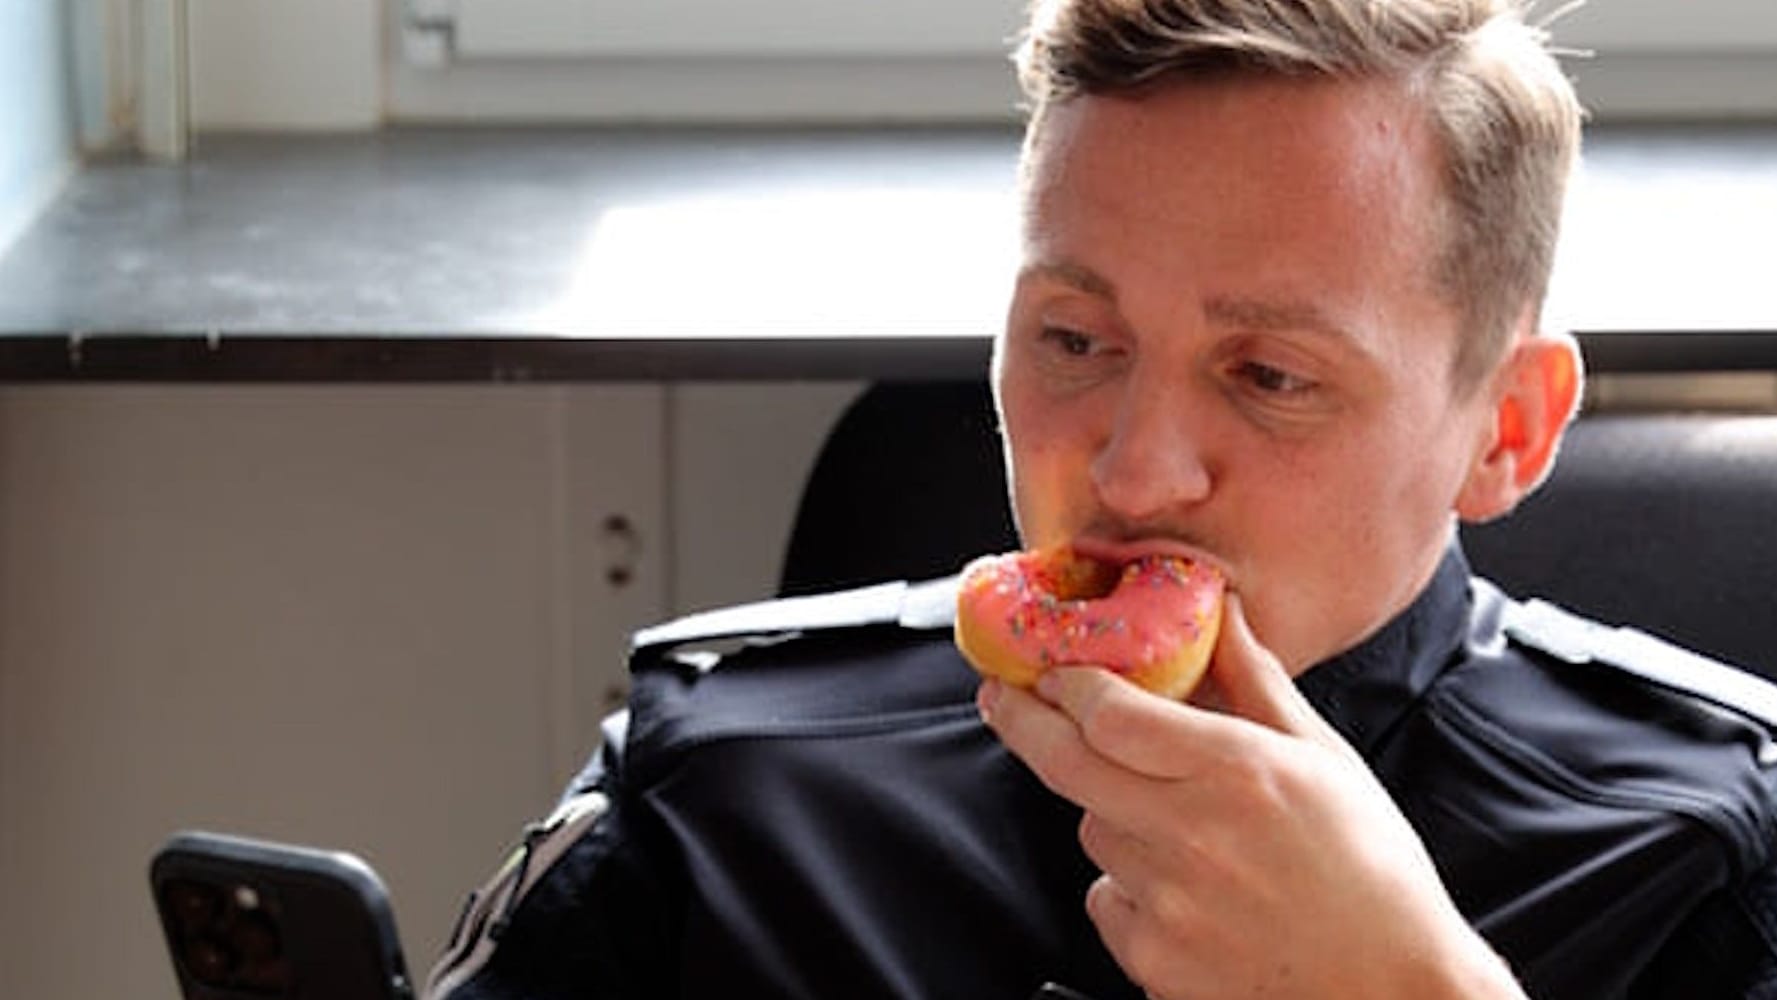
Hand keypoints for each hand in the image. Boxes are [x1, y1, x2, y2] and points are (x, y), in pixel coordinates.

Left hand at [977, 594, 1524, 998]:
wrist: (1396, 991)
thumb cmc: (1371, 873)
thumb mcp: (1325, 761)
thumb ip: (1257, 683)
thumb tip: (1222, 613)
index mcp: (1236, 771)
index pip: (1110, 713)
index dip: (1068, 685)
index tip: (1052, 671)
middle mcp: (1192, 833)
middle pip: (1065, 763)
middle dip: (1024, 721)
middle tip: (1003, 699)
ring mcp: (1168, 901)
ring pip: (1092, 829)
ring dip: (1110, 812)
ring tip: (1177, 826)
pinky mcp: (1155, 960)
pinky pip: (1106, 898)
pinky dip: (1127, 887)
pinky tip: (1185, 889)